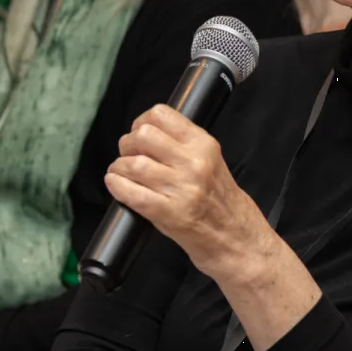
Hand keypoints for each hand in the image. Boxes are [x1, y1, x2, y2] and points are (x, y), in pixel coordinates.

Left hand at [105, 105, 275, 283]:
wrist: (235, 236)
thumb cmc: (218, 199)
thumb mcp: (208, 159)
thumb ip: (181, 142)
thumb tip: (142, 132)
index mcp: (203, 144)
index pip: (161, 115)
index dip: (141, 121)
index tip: (137, 131)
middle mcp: (194, 163)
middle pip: (143, 136)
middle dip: (128, 144)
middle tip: (128, 154)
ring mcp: (182, 188)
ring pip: (134, 164)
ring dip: (119, 167)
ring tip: (121, 172)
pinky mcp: (170, 213)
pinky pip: (133, 193)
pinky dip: (117, 186)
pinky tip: (116, 184)